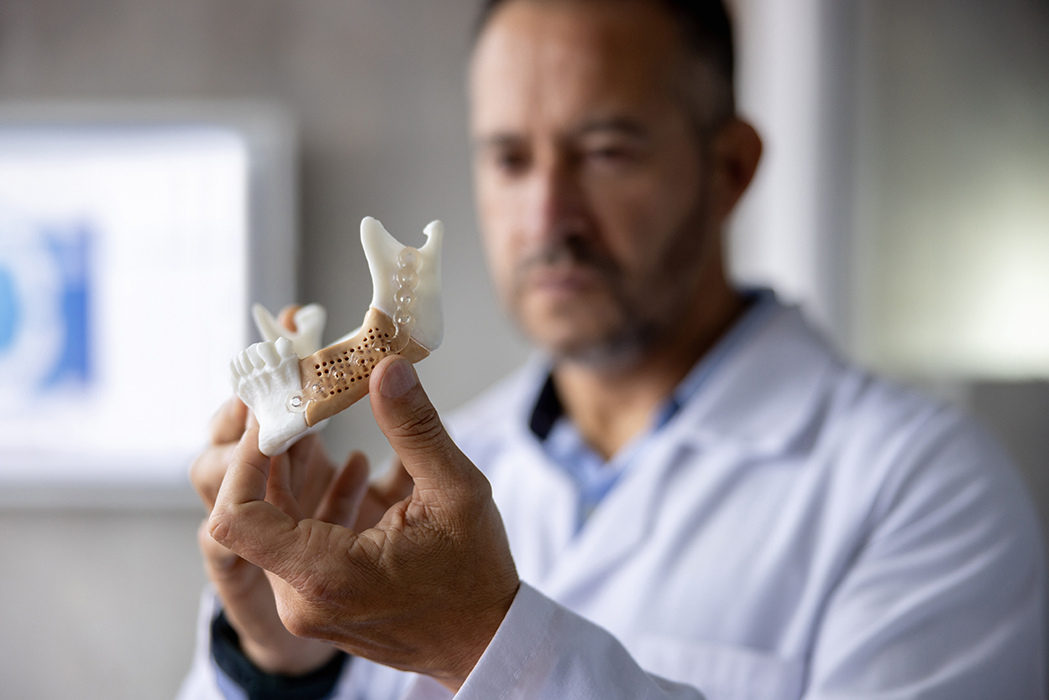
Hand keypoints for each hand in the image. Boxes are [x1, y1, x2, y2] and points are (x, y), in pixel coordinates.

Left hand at [208, 356, 520, 690]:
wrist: (485, 641)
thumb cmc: (475, 576)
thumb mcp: (455, 492)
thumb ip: (413, 428)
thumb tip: (386, 368)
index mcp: (326, 574)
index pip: (235, 516)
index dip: (244, 457)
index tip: (272, 415)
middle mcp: (303, 597)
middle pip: (253, 514)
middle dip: (272, 452)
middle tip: (298, 401)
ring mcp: (308, 602)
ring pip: (274, 525)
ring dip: (295, 473)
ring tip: (323, 423)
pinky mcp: (319, 598)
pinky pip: (298, 541)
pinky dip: (316, 501)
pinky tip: (355, 469)